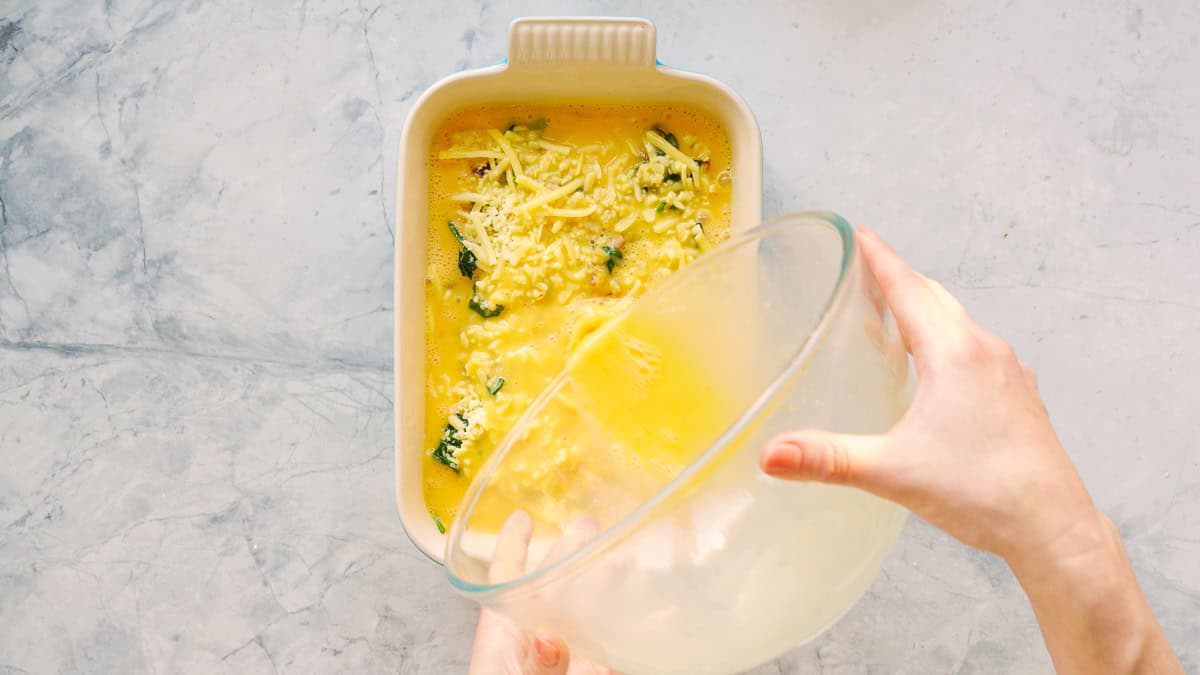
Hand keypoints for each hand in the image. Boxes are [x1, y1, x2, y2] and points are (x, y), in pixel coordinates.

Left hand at [467, 511, 614, 674]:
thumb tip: (550, 641)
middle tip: (590, 524)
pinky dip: (624, 628)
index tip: (521, 518)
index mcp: (504, 632)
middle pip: (550, 585)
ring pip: (583, 611)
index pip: (505, 577)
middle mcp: (534, 639)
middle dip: (569, 553)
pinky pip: (610, 648)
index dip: (512, 545)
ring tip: (622, 561)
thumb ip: (536, 665)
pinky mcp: (591, 672)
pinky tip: (643, 612)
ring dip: (602, 585)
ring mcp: (565, 656)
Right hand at [760, 227, 1095, 562]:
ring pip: (959, 321)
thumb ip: (827, 459)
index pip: (908, 288)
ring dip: (924, 309)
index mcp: (953, 354)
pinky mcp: (1019, 395)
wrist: (1054, 526)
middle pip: (935, 297)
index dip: (881, 259)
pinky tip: (935, 368)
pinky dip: (949, 339)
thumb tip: (769, 455)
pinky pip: (977, 348)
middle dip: (898, 279)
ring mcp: (1008, 372)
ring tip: (892, 316)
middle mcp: (985, 351)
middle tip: (867, 269)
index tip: (861, 234)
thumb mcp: (892, 472)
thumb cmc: (982, 493)